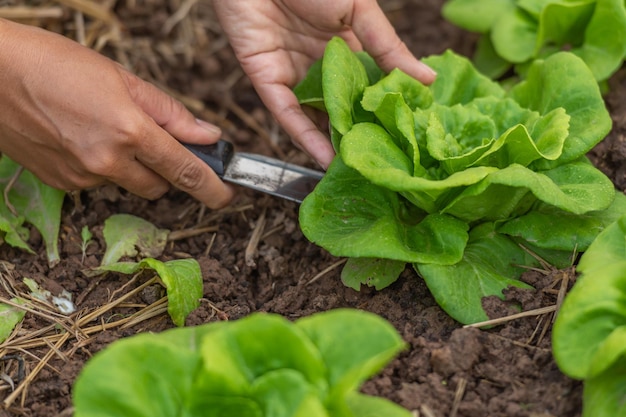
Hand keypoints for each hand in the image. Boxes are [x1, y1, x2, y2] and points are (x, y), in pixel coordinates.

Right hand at [0, 18, 233, 208]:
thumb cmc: (56, 64)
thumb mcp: (122, 79)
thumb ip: (170, 113)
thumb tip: (207, 136)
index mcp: (130, 131)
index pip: (185, 171)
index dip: (212, 188)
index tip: (225, 196)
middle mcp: (107, 161)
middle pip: (159, 186)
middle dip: (166, 171)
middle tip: (155, 143)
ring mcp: (81, 176)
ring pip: (127, 184)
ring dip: (130, 167)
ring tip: (104, 128)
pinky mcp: (61, 183)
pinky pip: (97, 183)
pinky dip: (101, 167)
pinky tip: (82, 138)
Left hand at [213, 0, 435, 168]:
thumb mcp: (360, 10)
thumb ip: (388, 47)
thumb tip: (428, 79)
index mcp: (344, 46)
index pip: (367, 86)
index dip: (382, 111)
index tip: (403, 138)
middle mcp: (319, 64)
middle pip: (340, 107)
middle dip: (358, 134)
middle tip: (379, 164)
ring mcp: (293, 73)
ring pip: (314, 116)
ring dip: (332, 142)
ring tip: (355, 170)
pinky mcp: (265, 79)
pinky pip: (287, 113)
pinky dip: (304, 136)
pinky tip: (326, 158)